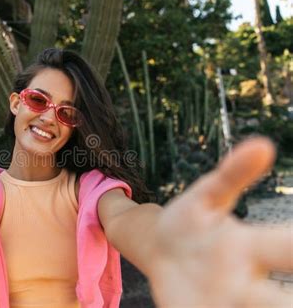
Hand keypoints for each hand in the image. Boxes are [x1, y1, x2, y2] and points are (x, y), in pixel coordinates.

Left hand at [147, 137, 291, 306]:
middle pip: (278, 301)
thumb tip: (263, 144)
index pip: (290, 247)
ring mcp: (220, 303)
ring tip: (240, 302)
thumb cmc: (192, 221)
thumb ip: (232, 174)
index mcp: (249, 248)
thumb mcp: (207, 196)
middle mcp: (244, 284)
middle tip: (288, 300)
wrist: (157, 249)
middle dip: (284, 302)